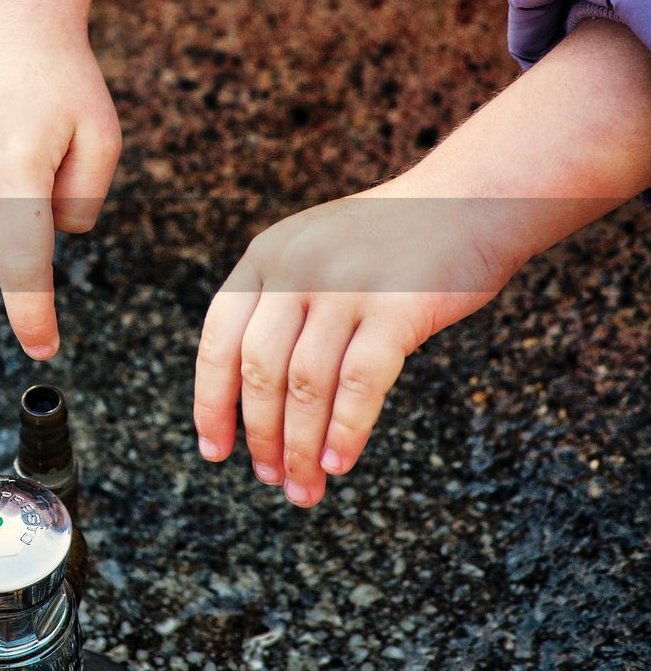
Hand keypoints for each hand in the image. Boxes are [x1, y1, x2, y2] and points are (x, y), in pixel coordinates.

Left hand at [194, 18, 650, 507]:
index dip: (211, 400)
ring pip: (305, 384)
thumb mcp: (314, 251)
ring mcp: (344, 286)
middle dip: (260, 435)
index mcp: (265, 256)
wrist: (473, 196)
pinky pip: (359, 383)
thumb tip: (254, 402)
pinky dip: (345, 430)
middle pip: (258, 370)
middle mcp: (295, 268)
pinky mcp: (395, 307)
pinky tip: (339, 462)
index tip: (214, 450)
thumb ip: (280, 304)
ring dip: (299, 446)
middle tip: (271, 480)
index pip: (219, 339)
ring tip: (303, 487)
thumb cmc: (392, 240)